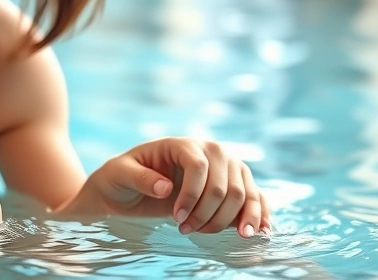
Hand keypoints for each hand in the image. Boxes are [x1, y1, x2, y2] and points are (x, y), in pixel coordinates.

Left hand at [72, 138, 270, 236]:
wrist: (128, 188)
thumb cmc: (121, 177)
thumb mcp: (119, 174)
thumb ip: (140, 178)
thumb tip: (166, 187)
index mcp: (181, 144)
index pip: (199, 165)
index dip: (192, 194)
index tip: (177, 218)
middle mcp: (209, 151)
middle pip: (224, 184)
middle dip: (207, 213)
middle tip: (186, 230)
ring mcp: (226, 168)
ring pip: (242, 194)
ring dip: (228, 220)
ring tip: (206, 233)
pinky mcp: (234, 186)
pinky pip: (254, 198)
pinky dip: (258, 215)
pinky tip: (258, 232)